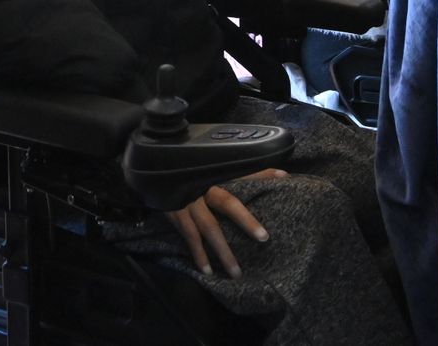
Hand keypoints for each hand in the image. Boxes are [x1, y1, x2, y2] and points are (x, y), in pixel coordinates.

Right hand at [164, 169, 287, 276]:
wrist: (153, 170)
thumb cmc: (190, 169)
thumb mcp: (211, 166)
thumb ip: (242, 171)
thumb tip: (280, 174)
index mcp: (214, 171)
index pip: (242, 171)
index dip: (262, 174)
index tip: (284, 178)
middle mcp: (202, 185)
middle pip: (227, 202)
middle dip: (245, 220)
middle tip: (264, 238)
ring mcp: (188, 200)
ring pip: (208, 228)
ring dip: (222, 250)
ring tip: (236, 272)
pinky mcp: (174, 214)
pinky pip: (189, 238)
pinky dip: (198, 254)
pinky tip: (207, 271)